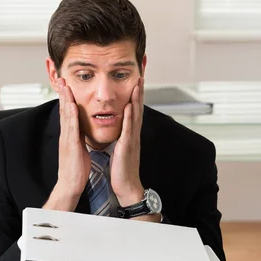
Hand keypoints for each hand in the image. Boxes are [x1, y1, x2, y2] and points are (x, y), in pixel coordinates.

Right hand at [43, 78, 90, 210]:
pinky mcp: (71, 145)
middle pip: (64, 111)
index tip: (67, 86)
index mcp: (69, 136)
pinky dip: (72, 115)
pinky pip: (72, 128)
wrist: (70, 185)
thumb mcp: (78, 150)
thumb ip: (78, 139)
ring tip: (65, 86)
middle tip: (62, 79)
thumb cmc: (76, 170)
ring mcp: (67, 139)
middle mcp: (66, 135)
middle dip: (63, 94)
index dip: (67, 99)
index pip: (67, 114)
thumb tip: (81, 131)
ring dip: (66, 100)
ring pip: (66, 116)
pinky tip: (73, 106)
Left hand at [110, 76, 144, 206]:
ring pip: (135, 116)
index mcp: (131, 134)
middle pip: (137, 108)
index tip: (137, 79)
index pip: (134, 110)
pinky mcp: (127, 147)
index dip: (136, 95)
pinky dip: (128, 117)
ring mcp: (132, 140)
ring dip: (136, 99)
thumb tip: (119, 127)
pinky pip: (128, 130)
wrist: (126, 186)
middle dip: (139, 91)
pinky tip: (128, 107)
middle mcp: (134, 134)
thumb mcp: (121, 148)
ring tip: (137, 84)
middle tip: (141, 74)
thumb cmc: (122, 169)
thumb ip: (122, 136)